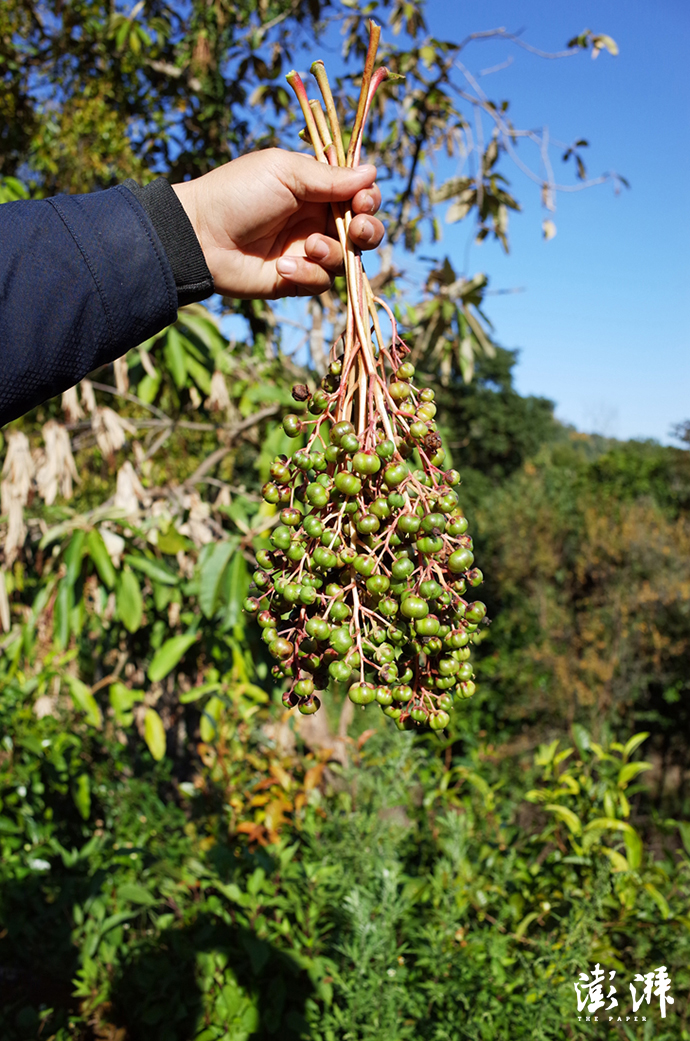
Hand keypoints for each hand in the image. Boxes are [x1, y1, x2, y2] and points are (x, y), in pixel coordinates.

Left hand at [172, 148, 384, 299]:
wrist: (201, 236)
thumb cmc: (238, 194)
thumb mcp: (284, 172)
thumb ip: (329, 177)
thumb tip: (372, 172)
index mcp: (316, 190)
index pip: (359, 195)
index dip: (368, 200)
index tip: (363, 201)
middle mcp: (316, 221)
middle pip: (364, 231)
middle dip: (368, 231)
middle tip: (357, 229)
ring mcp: (307, 253)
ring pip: (348, 260)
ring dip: (334, 252)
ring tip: (309, 246)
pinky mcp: (296, 281)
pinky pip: (322, 283)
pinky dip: (309, 274)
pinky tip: (283, 267)